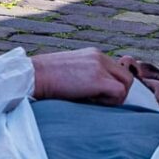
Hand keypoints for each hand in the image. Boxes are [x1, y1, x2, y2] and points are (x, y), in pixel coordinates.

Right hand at [32, 49, 158, 117]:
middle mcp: (99, 57)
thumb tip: (98, 94)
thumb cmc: (44, 80)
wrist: (31, 77)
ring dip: (115, 98)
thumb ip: (86, 77)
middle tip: (100, 103)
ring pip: (127, 84)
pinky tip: (91, 103)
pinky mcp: (97, 79)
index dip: (113, 87)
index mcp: (93, 55)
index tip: (100, 97)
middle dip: (118, 93)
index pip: (117, 71)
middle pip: (127, 77)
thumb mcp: (69, 73)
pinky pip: (119, 93)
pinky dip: (110, 102)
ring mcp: (99, 66)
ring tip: (94, 102)